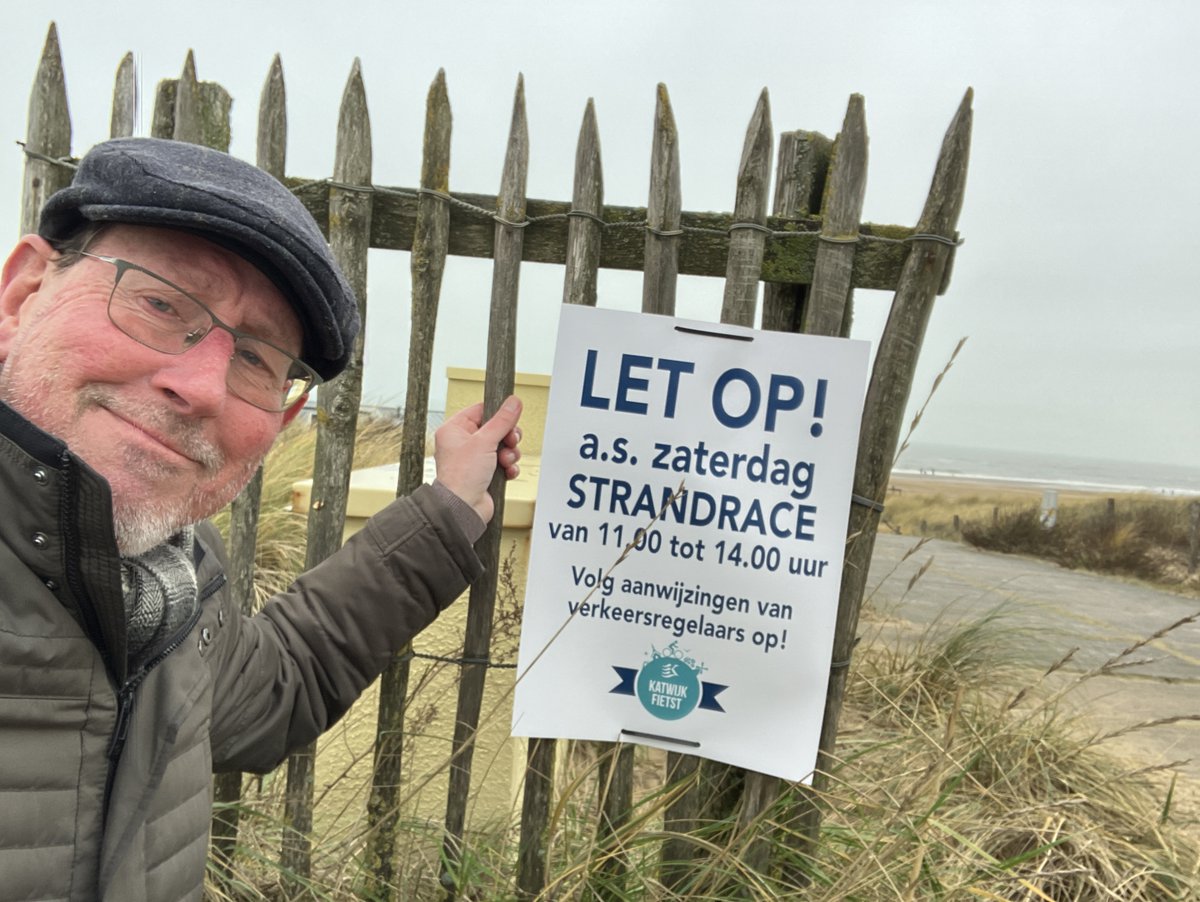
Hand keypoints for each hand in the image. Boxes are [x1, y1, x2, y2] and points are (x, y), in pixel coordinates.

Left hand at [434, 395, 523, 522]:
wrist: (463, 508)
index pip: (481, 410)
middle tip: (509, 441)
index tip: (509, 419)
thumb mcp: (485, 441)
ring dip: (509, 453)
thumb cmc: (461, 477)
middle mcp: (463, 443)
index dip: (497, 415)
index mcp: (455, 430)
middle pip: (495, 428)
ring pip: (502, 446)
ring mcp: (474, 458)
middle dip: (507, 437)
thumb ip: (502, 420)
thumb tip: (513, 402)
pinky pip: (503, 462)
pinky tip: (506, 471)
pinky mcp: (485, 472)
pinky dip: (508, 466)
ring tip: (505, 460)